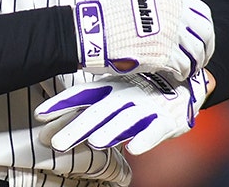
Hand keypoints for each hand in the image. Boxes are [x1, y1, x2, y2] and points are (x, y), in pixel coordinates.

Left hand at [35, 70, 209, 153]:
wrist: (187, 78)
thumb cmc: (143, 86)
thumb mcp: (114, 88)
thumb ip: (87, 102)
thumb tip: (50, 118)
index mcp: (111, 87)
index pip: (82, 95)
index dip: (61, 103)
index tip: (40, 114)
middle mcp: (125, 96)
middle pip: (98, 113)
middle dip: (78, 128)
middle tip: (58, 143)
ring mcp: (146, 107)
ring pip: (125, 121)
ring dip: (110, 132)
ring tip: (95, 142)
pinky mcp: (167, 119)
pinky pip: (155, 130)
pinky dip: (144, 139)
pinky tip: (133, 149)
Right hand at [73, 0, 213, 79]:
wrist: (92, 33)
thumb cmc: (111, 20)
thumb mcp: (142, 2)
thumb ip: (165, 10)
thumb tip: (184, 28)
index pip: (203, 14)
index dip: (206, 32)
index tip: (203, 42)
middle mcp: (173, 12)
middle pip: (205, 34)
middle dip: (205, 51)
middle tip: (200, 61)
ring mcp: (170, 33)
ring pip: (197, 53)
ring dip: (193, 64)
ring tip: (185, 70)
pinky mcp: (163, 54)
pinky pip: (184, 67)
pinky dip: (182, 73)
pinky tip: (175, 74)